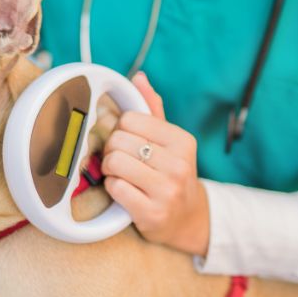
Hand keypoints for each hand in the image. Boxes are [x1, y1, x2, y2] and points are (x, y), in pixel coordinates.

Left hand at [101, 72, 209, 256]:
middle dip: (112, 150)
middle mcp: (178, 165)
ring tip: (121, 176)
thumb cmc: (171, 174)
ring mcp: (167, 190)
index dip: (120, 130)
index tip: (128, 142)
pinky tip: (124, 192)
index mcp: (183, 141)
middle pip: (118, 141)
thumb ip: (153, 109)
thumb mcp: (169, 141)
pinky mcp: (152, 213)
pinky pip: (114, 188)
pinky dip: (112, 189)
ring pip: (114, 163)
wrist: (188, 219)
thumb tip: (138, 77)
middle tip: (120, 161)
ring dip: (110, 170)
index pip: (129, 119)